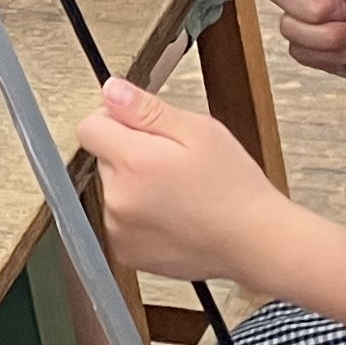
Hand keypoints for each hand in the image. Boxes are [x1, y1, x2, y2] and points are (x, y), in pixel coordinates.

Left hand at [80, 76, 301, 285]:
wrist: (255, 243)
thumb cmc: (234, 188)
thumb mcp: (199, 131)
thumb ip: (146, 109)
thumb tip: (112, 92)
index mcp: (132, 162)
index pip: (90, 128)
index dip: (115, 120)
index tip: (144, 129)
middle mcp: (117, 198)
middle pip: (105, 159)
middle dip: (132, 155)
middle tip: (176, 165)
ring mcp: (119, 229)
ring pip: (114, 191)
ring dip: (136, 188)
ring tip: (180, 194)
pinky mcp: (126, 252)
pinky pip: (122, 221)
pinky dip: (141, 217)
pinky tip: (175, 217)